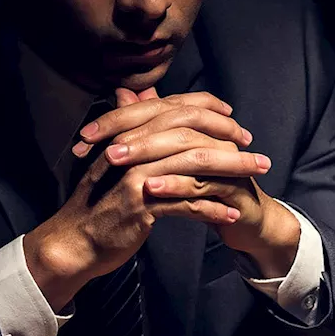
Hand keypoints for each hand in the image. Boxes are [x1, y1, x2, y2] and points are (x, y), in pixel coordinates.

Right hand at [22, 89, 270, 308]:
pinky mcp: (141, 206)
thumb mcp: (114, 161)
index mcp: (128, 133)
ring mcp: (136, 176)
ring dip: (232, 173)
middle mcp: (132, 148)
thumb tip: (133, 94)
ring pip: (196, 167)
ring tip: (256, 181)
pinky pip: (186, 203)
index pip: (175, 108)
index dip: (209, 110)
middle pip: (192, 135)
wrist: (74, 241)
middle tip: (259, 156)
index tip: (235, 121)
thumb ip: (130, 129)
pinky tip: (232, 214)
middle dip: (231, 143)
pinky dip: (212, 209)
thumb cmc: (99, 202)